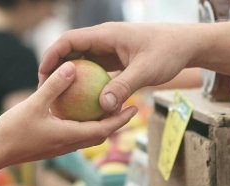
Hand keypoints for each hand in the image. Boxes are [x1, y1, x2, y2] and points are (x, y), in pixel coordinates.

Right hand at [0, 61, 136, 167]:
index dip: (121, 119)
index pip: (104, 130)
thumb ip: (54, 86)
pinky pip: (74, 134)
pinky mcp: (51, 146)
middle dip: (116, 122)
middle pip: (100, 135)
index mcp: (69, 136)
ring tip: (107, 108)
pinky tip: (78, 111)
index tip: (134, 108)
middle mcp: (69, 144)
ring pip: (88, 136)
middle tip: (128, 106)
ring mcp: (60, 147)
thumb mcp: (34, 104)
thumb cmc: (12, 130)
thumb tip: (72, 67)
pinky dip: (83, 124)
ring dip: (100, 124)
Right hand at [39, 22, 198, 112]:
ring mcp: (110, 49)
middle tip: (45, 90)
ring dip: (70, 77)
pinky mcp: (116, 59)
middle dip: (56, 68)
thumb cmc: (168, 52)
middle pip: (71, 51)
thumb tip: (103, 107)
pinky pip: (95, 70)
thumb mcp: (146, 71)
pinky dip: (87, 83)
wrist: (186, 45)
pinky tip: (83, 102)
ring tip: (59, 98)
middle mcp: (105, 40)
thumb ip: (124, 87)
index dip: (52, 55)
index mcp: (106, 35)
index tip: (42, 74)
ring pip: (82, 61)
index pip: (69, 40)